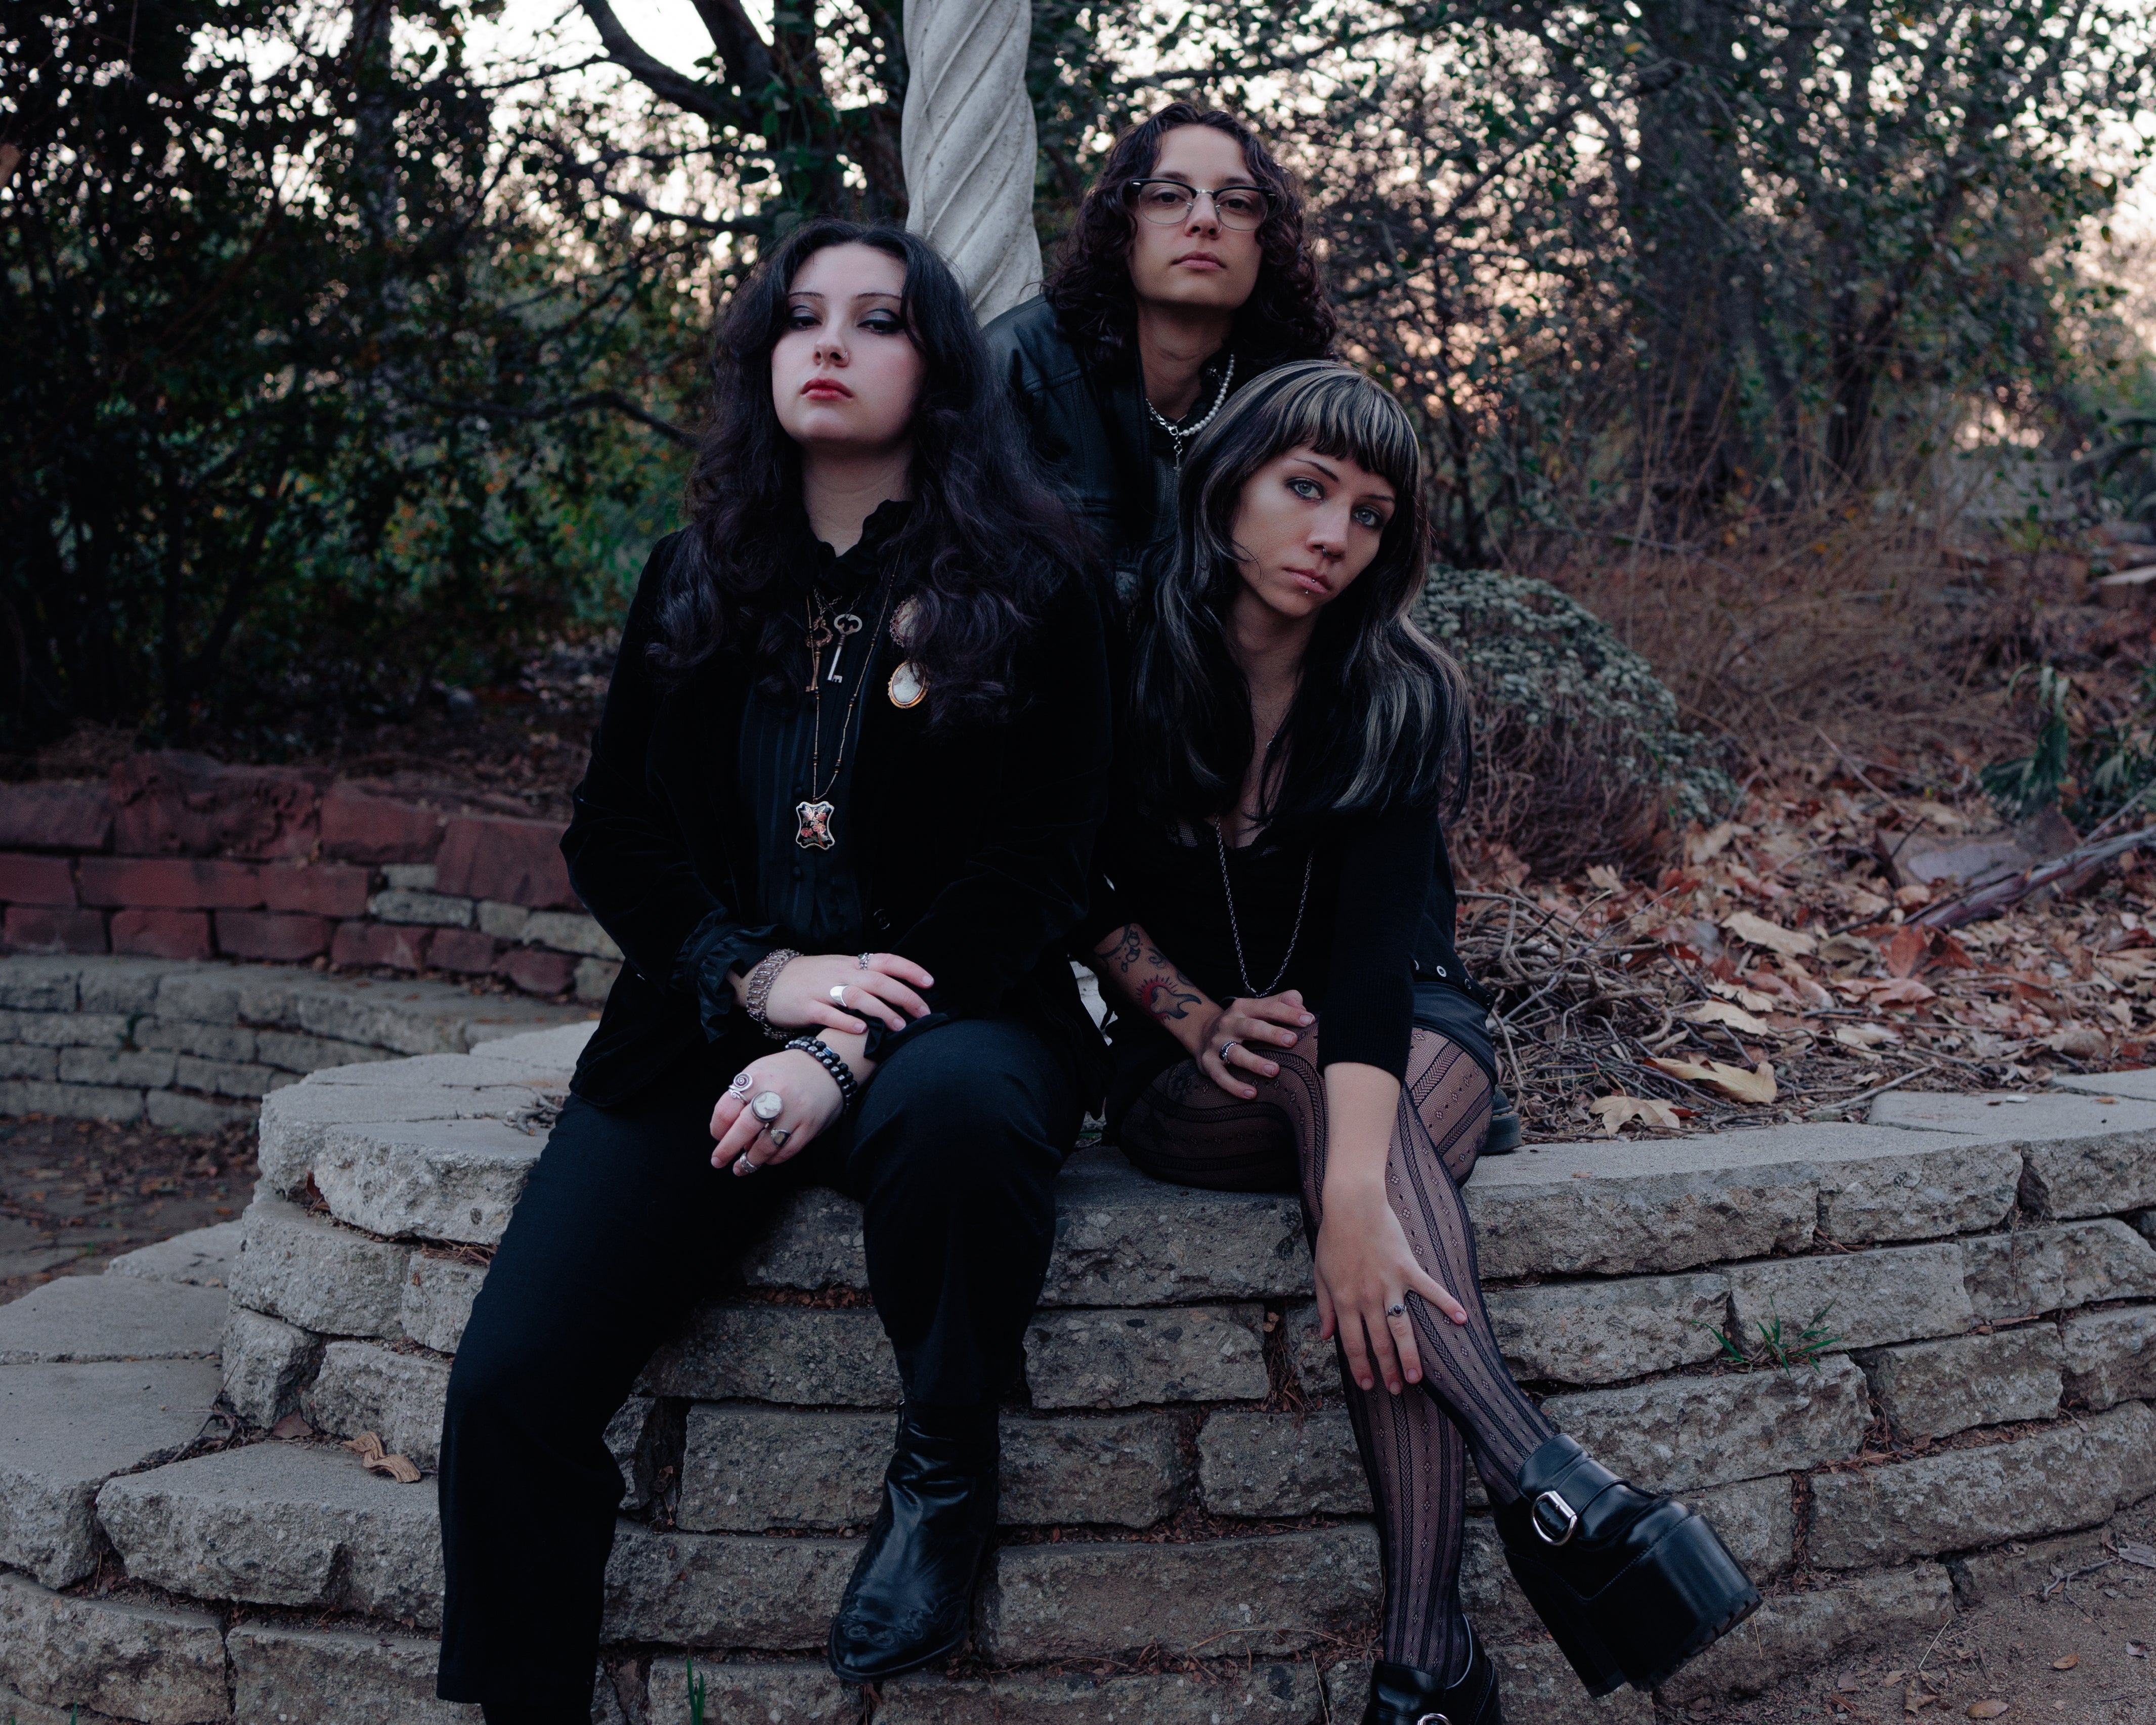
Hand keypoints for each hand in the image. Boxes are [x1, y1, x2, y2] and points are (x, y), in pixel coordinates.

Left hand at [709, 1049, 846, 1174]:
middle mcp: (775, 1094)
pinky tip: (768, 1158)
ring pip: (766, 1146)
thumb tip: (730, 1133)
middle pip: (744, 1129)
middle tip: (718, 1161)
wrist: (826, 1066)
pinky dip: (774, 1159)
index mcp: (757, 1078)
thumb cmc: (786, 1072)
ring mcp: (794, 1111)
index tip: (717, 1136)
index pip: (727, 1109)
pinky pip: (787, 1150)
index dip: (717, 1128)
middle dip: (726, 1150)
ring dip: (750, 1161)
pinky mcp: (810, 1126)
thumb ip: (743, 1096)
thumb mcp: (760, 1072)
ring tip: (742, 1167)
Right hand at [759, 951, 933, 1036]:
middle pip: (878, 980)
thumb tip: (897, 992)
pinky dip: (846, 1022)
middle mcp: (840, 974)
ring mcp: (822, 990)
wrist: (766, 980)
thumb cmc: (809, 978)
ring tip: (898, 1026)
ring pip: (856, 997)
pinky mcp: (805, 1006)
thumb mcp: (838, 971)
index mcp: (850, 964)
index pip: (886, 961)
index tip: (930, 983)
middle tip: (923, 1013)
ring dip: (880, 1011)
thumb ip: (863, 979)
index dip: (909, 970)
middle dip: (904, 996)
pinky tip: (861, 1031)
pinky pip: (828, 1013)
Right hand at [1194, 991, 1313, 1098]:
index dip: (1288, 1013)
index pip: (1268, 1008)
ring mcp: (1217, 1043)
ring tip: (1274, 1071)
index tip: (1308, 1020)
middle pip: (1251, 1028)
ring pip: (1236, 1053)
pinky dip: (1234, 1086)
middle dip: (1272, 1034)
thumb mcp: (1257, 1007)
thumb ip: (1282, 1002)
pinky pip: (1221, 1076)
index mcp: (1243, 1008)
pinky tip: (1251, 1093)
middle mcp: (1229, 1023)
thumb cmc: (1241, 1022)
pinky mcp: (1208, 1063)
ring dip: (1255, 1063)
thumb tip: (1303, 1008)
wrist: (1201, 1033)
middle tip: (1292, 1040)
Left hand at [1312, 1182, 1468, 1394]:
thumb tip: (1325, 1336)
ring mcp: (1390, 1284)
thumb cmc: (1334, 1238)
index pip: (1353, 1343)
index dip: (1360, 1367)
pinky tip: (1462, 1319)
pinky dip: (1447, 1304)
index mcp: (1346, 1300)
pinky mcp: (1407, 1268)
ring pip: (1402, 1328)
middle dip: (1388, 1370)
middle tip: (1398, 1390)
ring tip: (1418, 1378)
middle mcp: (1368, 1298)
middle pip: (1380, 1342)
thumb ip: (1326, 1307)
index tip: (1368, 1385)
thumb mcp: (1321, 1274)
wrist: (1351, 1205)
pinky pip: (1430, 1290)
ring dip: (1411, 1356)